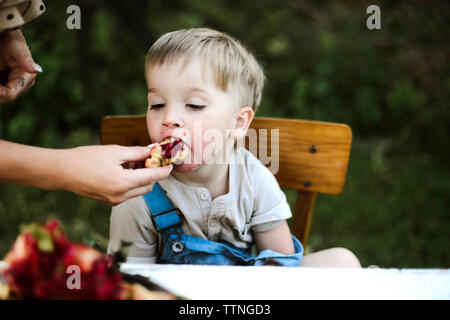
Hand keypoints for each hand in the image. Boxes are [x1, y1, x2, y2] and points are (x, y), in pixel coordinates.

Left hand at [0, 30, 41, 103]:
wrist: (6, 36)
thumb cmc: (10, 39)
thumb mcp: (16, 48)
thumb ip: (25, 60)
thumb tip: (37, 70)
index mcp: (27, 78)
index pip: (10, 94)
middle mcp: (23, 85)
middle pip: (5, 97)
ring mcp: (16, 86)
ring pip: (2, 96)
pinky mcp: (8, 84)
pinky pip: (0, 91)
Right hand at [58, 145, 172, 204]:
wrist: (62, 171)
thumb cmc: (86, 158)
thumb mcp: (114, 151)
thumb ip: (137, 152)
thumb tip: (153, 150)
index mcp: (123, 183)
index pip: (153, 177)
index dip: (165, 170)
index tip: (170, 163)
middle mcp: (121, 196)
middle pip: (149, 186)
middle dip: (154, 173)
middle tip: (152, 159)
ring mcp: (114, 201)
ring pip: (139, 191)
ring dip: (143, 178)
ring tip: (136, 162)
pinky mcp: (109, 202)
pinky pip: (129, 193)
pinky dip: (133, 183)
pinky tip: (126, 170)